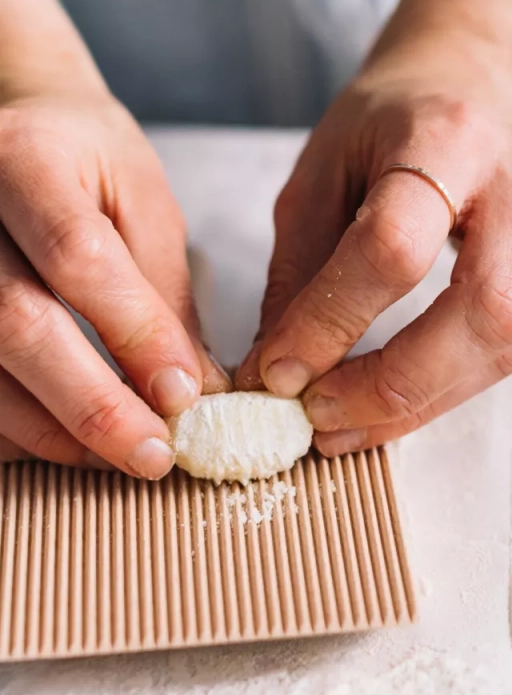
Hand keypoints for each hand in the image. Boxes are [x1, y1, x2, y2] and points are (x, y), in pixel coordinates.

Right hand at [0, 92, 229, 475]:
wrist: (13, 126)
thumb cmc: (86, 160)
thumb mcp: (142, 202)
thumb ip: (165, 292)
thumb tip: (197, 391)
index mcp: (27, 160)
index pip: (78, 258)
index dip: (134, 333)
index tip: (185, 394)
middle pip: (14, 324)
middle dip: (92, 404)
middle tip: (154, 453)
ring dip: (51, 429)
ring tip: (119, 455)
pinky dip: (13, 424)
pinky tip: (63, 441)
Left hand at [238, 69, 511, 455]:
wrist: (485, 89)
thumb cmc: (395, 129)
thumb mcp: (322, 173)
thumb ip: (300, 271)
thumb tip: (278, 375)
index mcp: (449, 136)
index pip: (397, 245)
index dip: (335, 321)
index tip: (280, 374)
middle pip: (487, 311)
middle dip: (400, 386)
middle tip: (325, 422)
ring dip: (426, 400)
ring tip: (354, 421)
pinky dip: (458, 378)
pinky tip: (413, 378)